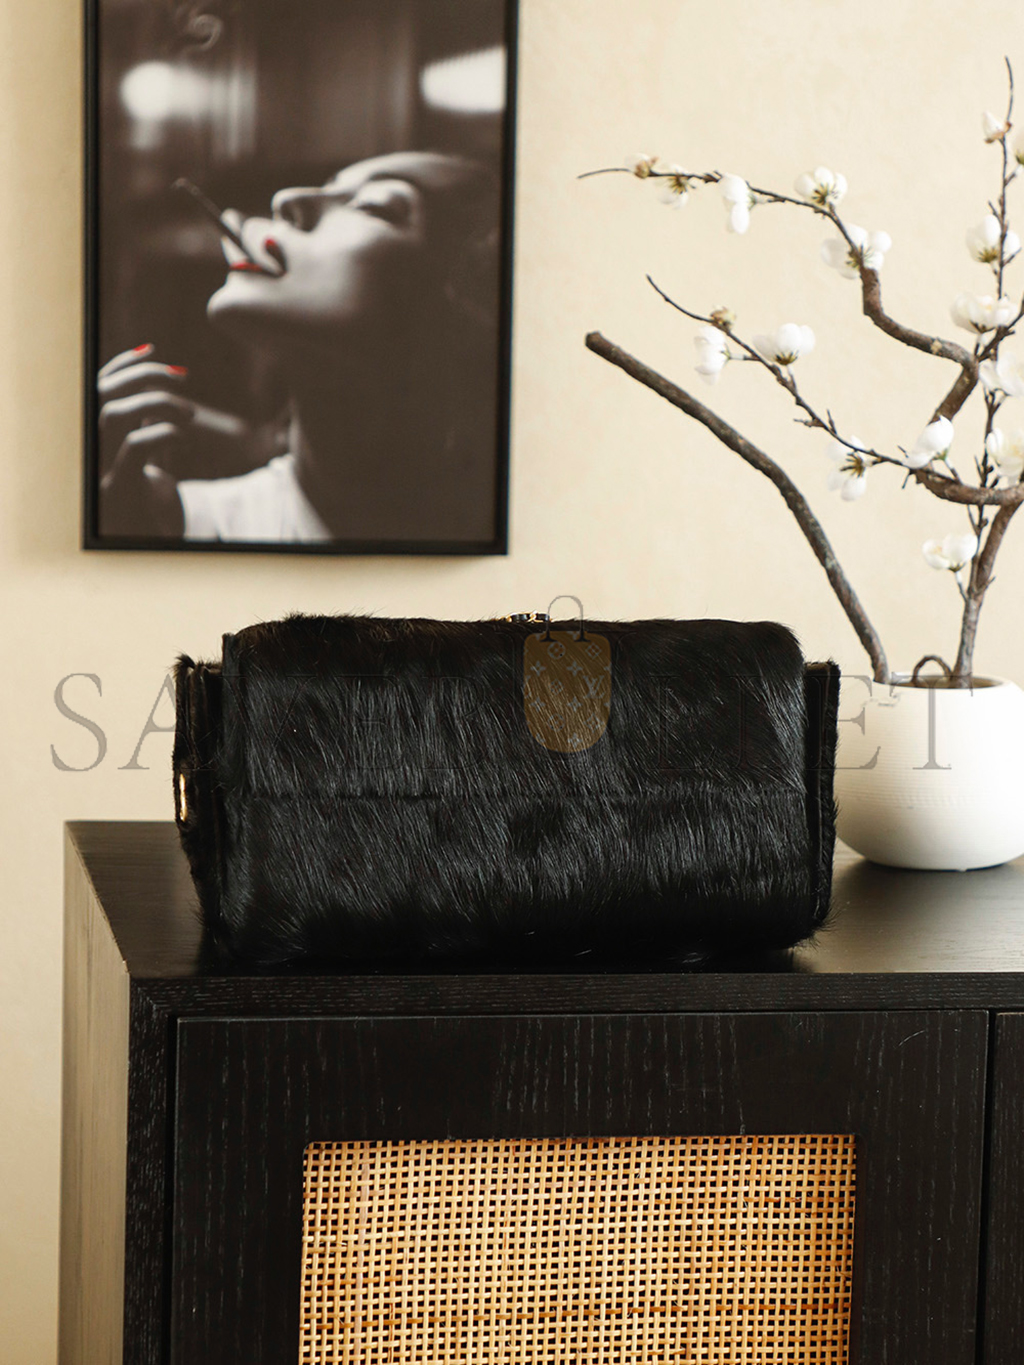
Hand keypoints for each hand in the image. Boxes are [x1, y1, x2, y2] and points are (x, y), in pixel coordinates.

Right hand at [97, 344, 260, 536]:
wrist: (148, 552)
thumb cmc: (148, 505)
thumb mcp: (147, 459)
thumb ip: (145, 425)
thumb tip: (157, 387)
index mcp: (92, 441)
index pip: (95, 387)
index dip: (121, 363)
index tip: (153, 349)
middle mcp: (86, 454)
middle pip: (100, 395)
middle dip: (142, 375)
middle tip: (183, 378)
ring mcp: (97, 473)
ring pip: (112, 416)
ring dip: (155, 403)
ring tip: (191, 413)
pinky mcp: (118, 494)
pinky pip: (134, 450)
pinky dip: (162, 433)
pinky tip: (183, 436)